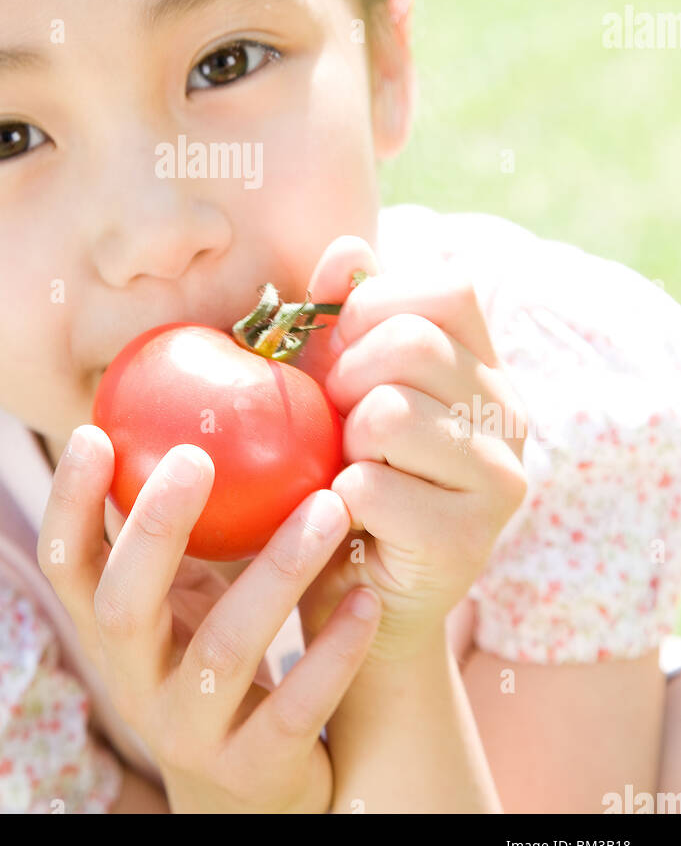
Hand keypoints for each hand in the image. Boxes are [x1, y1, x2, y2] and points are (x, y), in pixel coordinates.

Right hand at [37, 425, 382, 813]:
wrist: (249, 790)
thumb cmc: (214, 650)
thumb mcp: (185, 592)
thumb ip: (180, 520)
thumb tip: (188, 397)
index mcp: (111, 628)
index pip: (65, 565)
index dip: (68, 503)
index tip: (93, 431)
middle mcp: (134, 681)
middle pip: (125, 605)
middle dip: (154, 528)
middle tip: (198, 455)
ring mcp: (189, 730)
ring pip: (224, 649)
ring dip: (278, 571)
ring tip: (329, 507)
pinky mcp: (252, 768)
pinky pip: (296, 707)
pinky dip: (333, 651)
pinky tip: (367, 599)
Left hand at [296, 234, 528, 663]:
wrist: (354, 596)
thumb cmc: (340, 476)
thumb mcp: (335, 387)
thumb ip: (341, 319)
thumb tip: (345, 250)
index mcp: (483, 366)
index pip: (451, 288)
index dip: (377, 305)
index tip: (341, 351)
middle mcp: (510, 414)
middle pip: (413, 345)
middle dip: (346, 376)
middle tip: (334, 421)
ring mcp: (499, 479)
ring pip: (390, 414)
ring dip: (342, 442)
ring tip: (347, 470)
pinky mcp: (467, 539)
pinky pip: (372, 487)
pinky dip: (336, 499)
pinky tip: (348, 518)